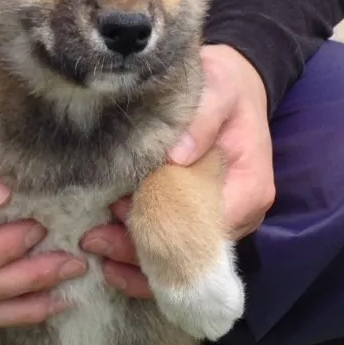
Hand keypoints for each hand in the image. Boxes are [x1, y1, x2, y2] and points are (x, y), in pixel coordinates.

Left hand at [81, 43, 273, 295]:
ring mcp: (223, 217)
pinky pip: (177, 241)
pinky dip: (145, 252)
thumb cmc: (228, 86)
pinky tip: (112, 257)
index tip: (120, 213)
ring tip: (95, 247)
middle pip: (189, 247)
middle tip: (94, 240)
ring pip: (181, 252)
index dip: (163, 227)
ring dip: (138, 258)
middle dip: (141, 251)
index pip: (208, 227)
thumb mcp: (220, 90)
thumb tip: (177, 156)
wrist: (237, 85)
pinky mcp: (205, 213)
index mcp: (249, 186)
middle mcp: (240, 211)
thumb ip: (203, 119)